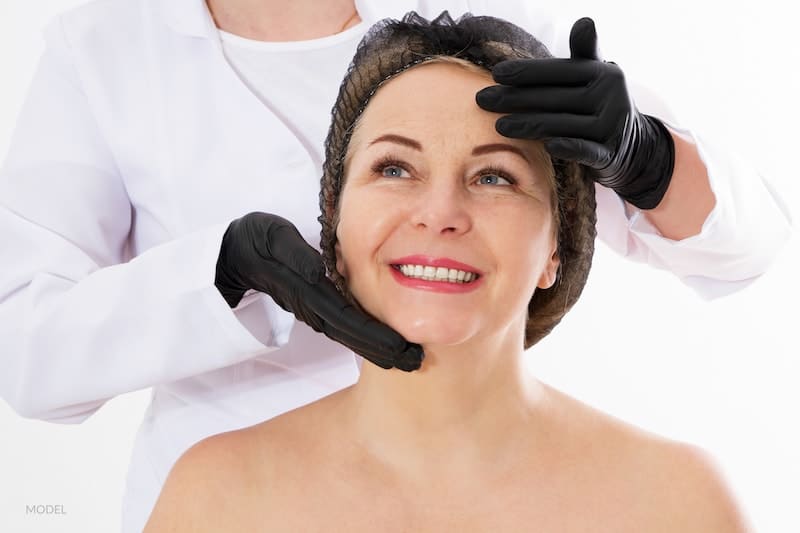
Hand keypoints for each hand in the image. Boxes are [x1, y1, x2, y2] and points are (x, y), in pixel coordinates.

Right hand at [215, 212, 422, 370]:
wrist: (235, 256)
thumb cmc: (257, 241)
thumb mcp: (272, 237)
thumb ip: (294, 253)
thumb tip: (316, 270)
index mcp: (308, 290)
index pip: (346, 318)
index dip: (373, 335)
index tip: (400, 347)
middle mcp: (313, 306)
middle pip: (353, 334)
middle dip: (384, 350)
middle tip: (416, 363)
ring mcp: (315, 310)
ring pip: (351, 335)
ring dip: (379, 349)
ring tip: (409, 361)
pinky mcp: (317, 308)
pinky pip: (345, 327)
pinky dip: (367, 338)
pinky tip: (387, 346)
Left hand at [476, 17, 674, 208]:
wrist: (633, 146)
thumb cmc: (599, 105)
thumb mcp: (595, 77)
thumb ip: (584, 52)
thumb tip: (585, 21)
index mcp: (603, 72)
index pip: (558, 71)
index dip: (527, 72)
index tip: (496, 73)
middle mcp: (609, 96)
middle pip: (554, 97)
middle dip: (515, 98)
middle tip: (483, 99)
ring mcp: (611, 126)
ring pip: (562, 123)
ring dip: (528, 125)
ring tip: (499, 125)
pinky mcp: (610, 153)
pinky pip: (586, 150)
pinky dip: (568, 147)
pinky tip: (548, 147)